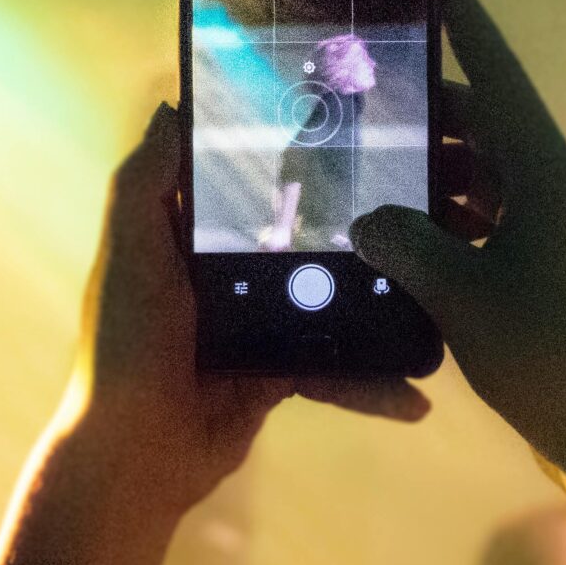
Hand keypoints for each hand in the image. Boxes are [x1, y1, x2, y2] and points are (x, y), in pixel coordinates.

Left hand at [67, 105, 427, 516]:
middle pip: (304, 232)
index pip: (244, 178)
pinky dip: (371, 384)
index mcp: (187, 235)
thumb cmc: (125, 344)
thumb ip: (146, 181)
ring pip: (333, 298)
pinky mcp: (279, 373)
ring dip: (384, 299)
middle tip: (430, 199)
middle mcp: (225, 272)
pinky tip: (414, 395)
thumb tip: (172, 108)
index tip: (356, 124)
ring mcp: (257, 323)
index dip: (292, 151)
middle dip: (362, 220)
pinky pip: (337, 368)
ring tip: (440, 287)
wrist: (136, 455)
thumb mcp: (129, 250)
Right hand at [351, 0, 565, 512]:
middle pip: (484, 125)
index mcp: (547, 175)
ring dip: (430, 171)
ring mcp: (557, 229)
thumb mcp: (457, 295)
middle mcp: (557, 188)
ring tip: (362, 166)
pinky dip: (446, 217)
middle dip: (423, 112)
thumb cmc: (541, 355)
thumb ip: (403, 242)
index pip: (499, 76)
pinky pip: (489, 218)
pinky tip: (395, 231)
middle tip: (357, 98)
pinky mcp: (549, 267)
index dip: (465, 24)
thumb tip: (366, 215)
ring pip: (483, 175)